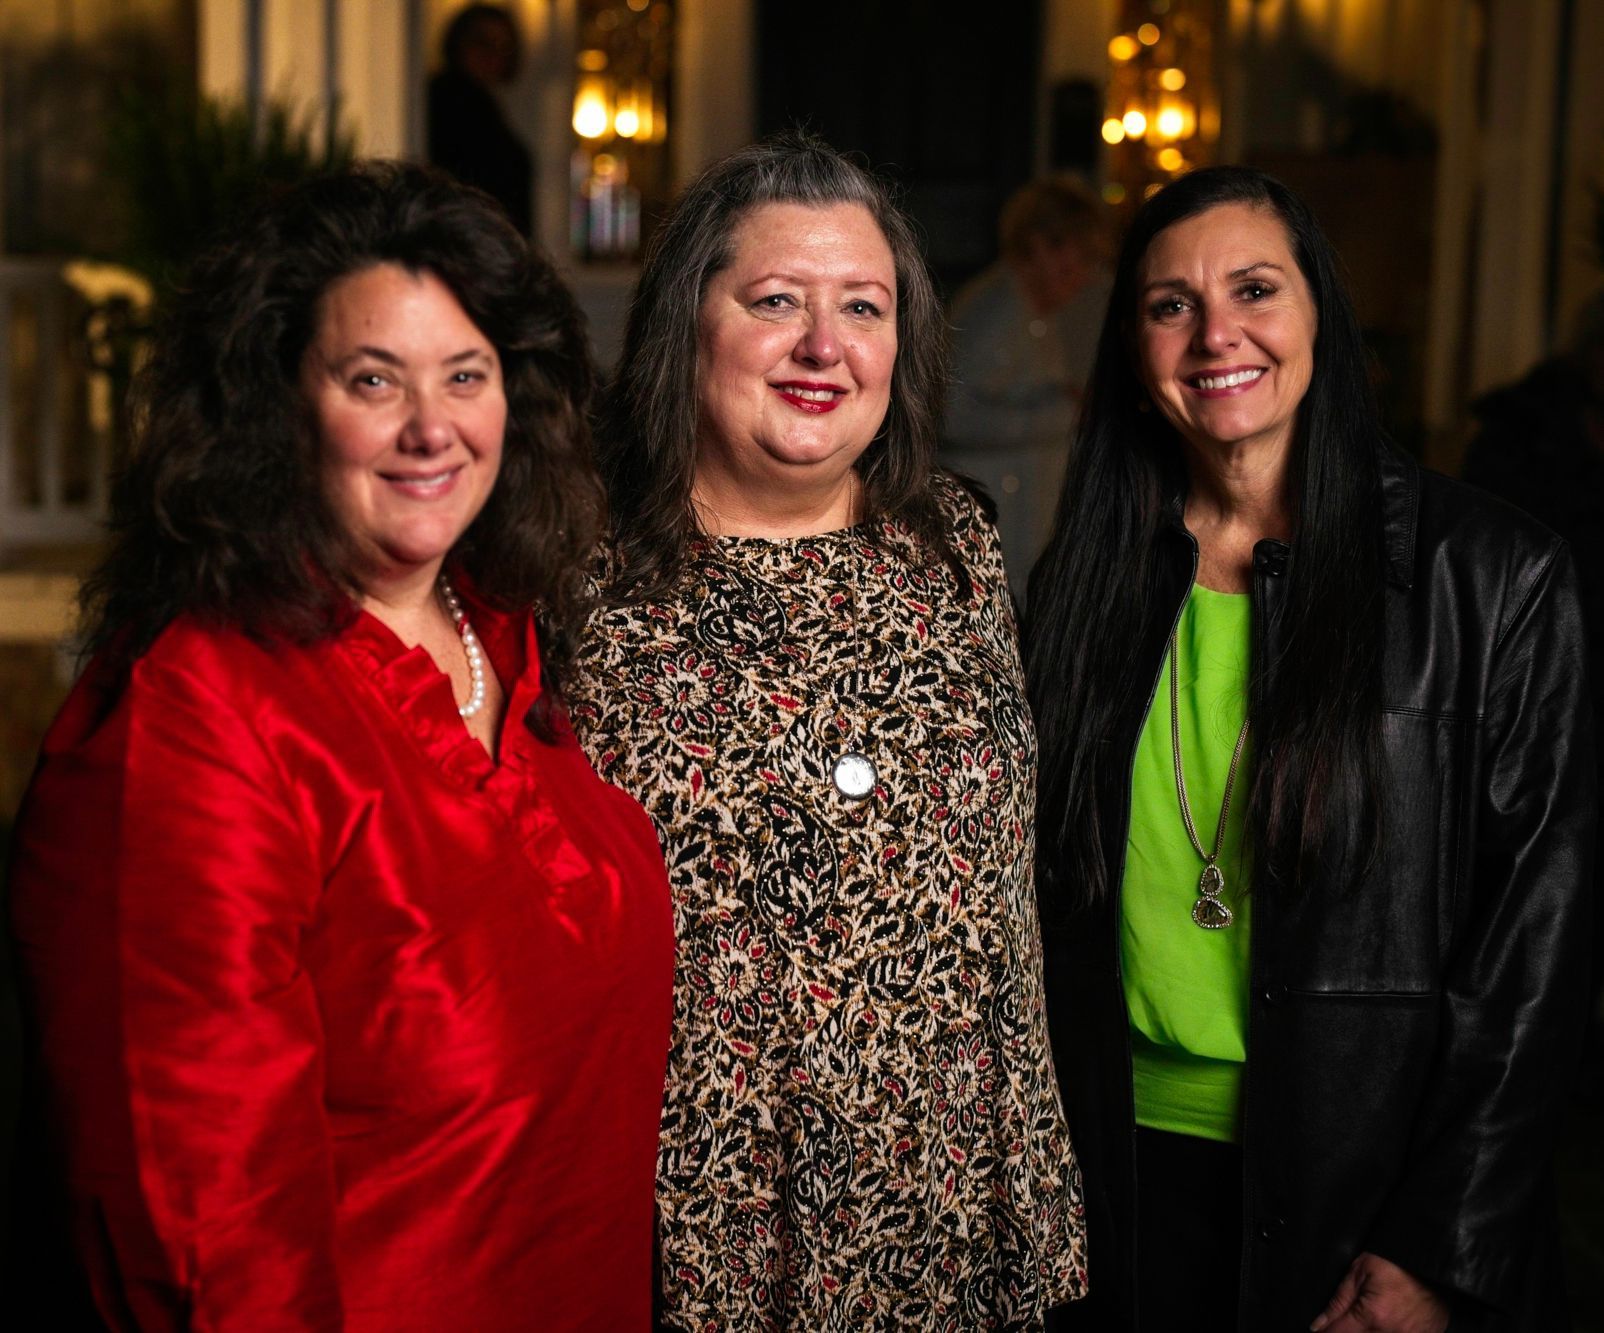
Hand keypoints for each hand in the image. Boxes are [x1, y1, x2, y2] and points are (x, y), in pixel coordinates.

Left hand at [1310, 1252, 1449, 1332]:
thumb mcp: (1358, 1273)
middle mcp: (1392, 1332)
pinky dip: (1387, 1332)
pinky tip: (1385, 1323)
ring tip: (1372, 1316)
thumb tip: (1318, 1325)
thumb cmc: (1393, 1262)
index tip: (1320, 1330)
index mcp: (1372, 1315)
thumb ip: (1338, 1303)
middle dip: (1348, 1331)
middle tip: (1350, 1318)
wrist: (1429, 1261)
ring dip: (1368, 1331)